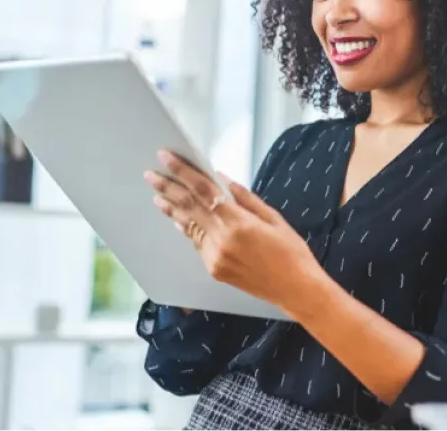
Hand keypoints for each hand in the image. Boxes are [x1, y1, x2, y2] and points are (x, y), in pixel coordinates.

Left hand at [144, 150, 323, 311]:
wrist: (296, 289)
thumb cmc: (291, 252)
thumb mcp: (273, 217)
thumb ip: (244, 197)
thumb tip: (221, 179)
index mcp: (238, 222)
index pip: (202, 190)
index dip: (182, 171)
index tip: (166, 157)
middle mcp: (221, 240)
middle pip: (188, 207)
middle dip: (167, 188)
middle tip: (150, 174)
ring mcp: (215, 257)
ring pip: (188, 226)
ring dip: (171, 209)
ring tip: (157, 195)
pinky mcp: (214, 269)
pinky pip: (197, 243)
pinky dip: (187, 228)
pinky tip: (179, 219)